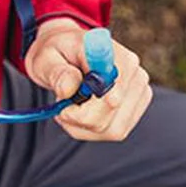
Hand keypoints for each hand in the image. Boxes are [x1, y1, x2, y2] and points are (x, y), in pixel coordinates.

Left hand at [24, 17, 152, 141]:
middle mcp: (134, 74)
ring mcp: (139, 93)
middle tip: (61, 104)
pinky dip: (89, 129)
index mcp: (115, 55)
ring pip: (113, 129)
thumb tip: (69, 88)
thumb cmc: (58, 54)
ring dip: (83, 125)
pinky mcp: (134, 109)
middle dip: (80, 117)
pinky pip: (113, 132)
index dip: (90, 108)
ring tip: (69, 105)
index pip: (114, 92)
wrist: (66, 54)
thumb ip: (57, 73)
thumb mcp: (46, 58)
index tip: (65, 109)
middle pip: (112, 115)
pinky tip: (79, 112)